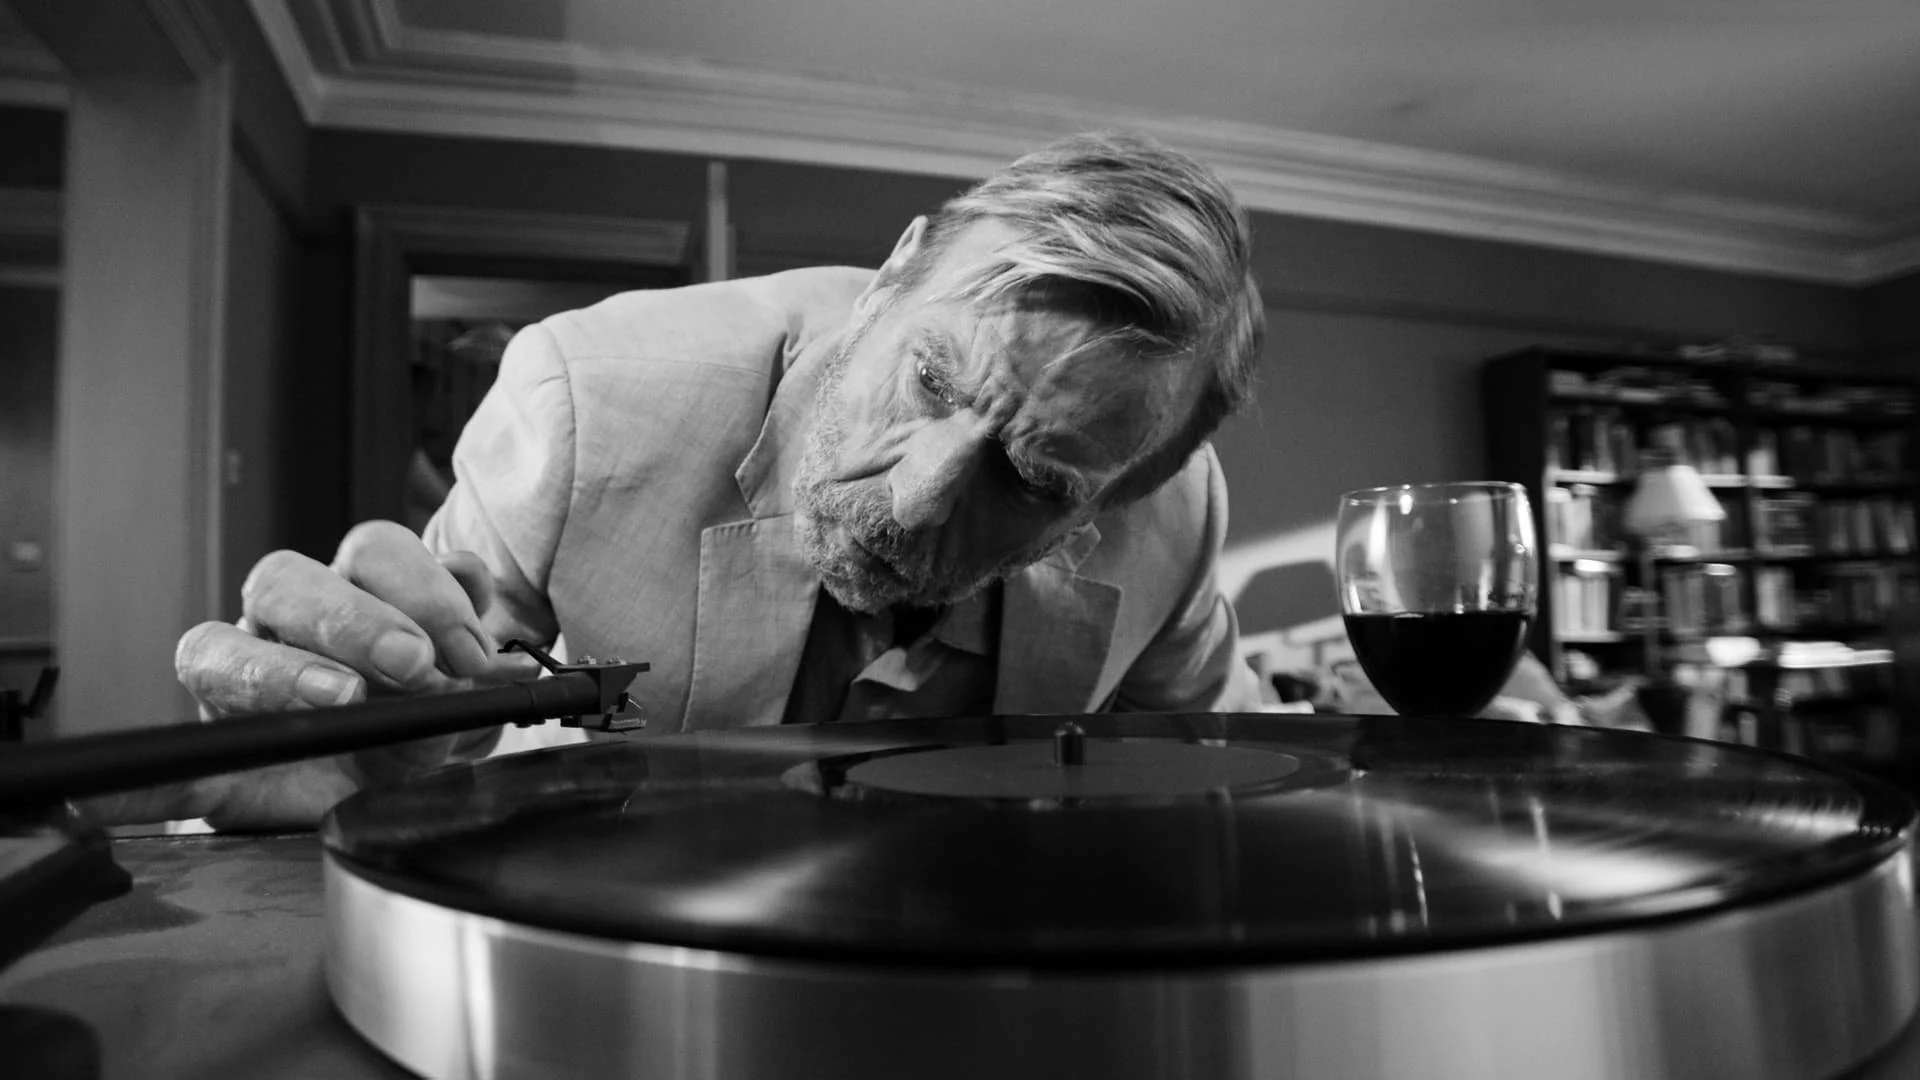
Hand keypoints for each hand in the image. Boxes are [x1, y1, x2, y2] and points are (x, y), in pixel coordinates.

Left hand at [91, 521, 541, 828]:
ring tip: (472, 661)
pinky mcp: (424, 591)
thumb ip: (197, 793)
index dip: (275, 670)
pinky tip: (487, 618)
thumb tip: (134, 797)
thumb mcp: (247, 803)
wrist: (378, 782)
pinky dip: (469, 583)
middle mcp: (286, 623)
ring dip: (426, 598)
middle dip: (355, 621)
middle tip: (413, 664)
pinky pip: (449, 562)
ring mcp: (358, 595)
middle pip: (287, 580)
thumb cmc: (308, 789)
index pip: (218, 652)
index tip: (342, 701)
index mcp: (229, 675)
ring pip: (369, 552)